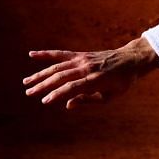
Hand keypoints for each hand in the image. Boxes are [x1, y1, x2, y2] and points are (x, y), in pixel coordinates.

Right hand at [22, 41, 156, 108]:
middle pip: (60, 76)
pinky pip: (61, 54)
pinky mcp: (80, 54)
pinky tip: (32, 55)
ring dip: (40, 74)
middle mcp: (87, 68)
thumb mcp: (110, 97)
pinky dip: (46, 54)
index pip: (72, 88)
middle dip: (43, 85)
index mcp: (96, 80)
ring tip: (26, 82)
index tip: (44, 101)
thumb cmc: (122, 83)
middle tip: (29, 93)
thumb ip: (88, 101)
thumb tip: (67, 105)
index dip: (57, 94)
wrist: (131, 60)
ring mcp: (82, 59)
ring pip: (57, 66)